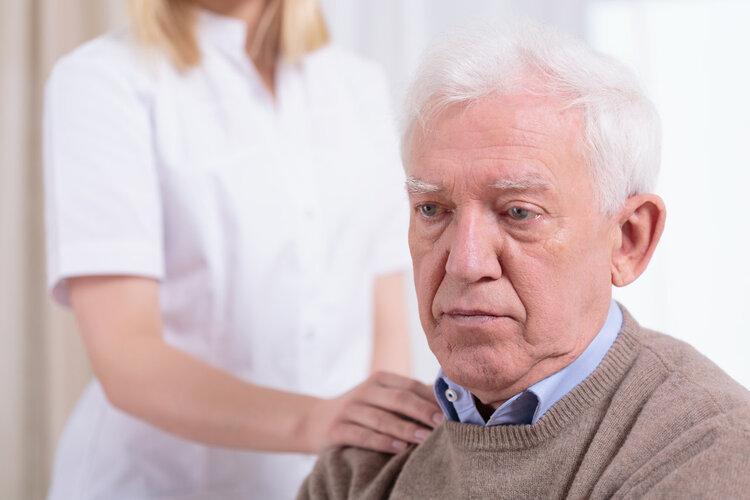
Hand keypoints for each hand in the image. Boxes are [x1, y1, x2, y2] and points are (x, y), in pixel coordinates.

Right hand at [304, 371, 444, 453]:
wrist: (314, 420)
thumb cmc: (361, 411)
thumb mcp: (381, 398)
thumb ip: (408, 398)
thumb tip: (447, 403)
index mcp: (380, 379)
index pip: (410, 385)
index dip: (431, 398)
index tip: (451, 411)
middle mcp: (365, 390)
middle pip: (398, 399)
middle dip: (422, 411)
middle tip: (442, 424)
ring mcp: (349, 409)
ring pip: (381, 418)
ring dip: (405, 429)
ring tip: (424, 439)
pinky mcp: (337, 429)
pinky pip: (362, 435)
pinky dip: (382, 442)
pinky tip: (398, 449)